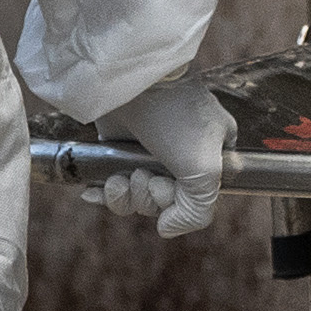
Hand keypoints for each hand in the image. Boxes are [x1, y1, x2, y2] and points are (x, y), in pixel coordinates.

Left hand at [74, 79, 231, 239]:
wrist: (128, 82)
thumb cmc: (174, 118)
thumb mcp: (204, 171)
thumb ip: (197, 212)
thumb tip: (166, 228)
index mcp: (215, 152)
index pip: (200, 199)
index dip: (180, 202)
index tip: (171, 183)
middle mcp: (184, 153)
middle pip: (166, 200)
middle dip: (150, 197)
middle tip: (143, 175)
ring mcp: (150, 151)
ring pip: (140, 197)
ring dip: (127, 196)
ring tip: (120, 178)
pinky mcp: (120, 149)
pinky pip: (116, 186)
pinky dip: (106, 193)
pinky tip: (95, 191)